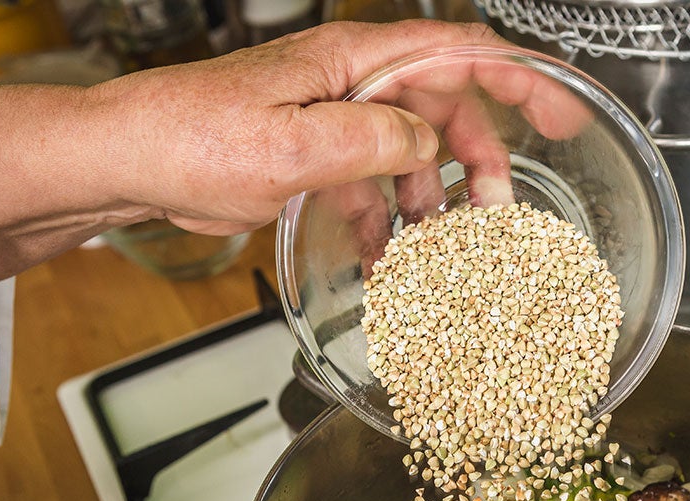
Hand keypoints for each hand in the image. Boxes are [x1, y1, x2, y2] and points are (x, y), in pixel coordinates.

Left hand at [0, 20, 509, 277]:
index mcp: (351, 60)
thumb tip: (424, 141)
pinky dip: (382, 221)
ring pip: (409, 153)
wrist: (126, 164)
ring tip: (441, 248)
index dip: (519, 77)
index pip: (456, 52)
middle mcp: (349, 83)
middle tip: (498, 209)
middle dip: (479, 157)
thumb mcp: (289, 145)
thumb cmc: (189, 137)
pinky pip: (368, 186)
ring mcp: (332, 121)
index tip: (563, 110)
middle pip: (443, 108)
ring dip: (430, 200)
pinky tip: (385, 259)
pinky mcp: (313, 159)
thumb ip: (369, 139)